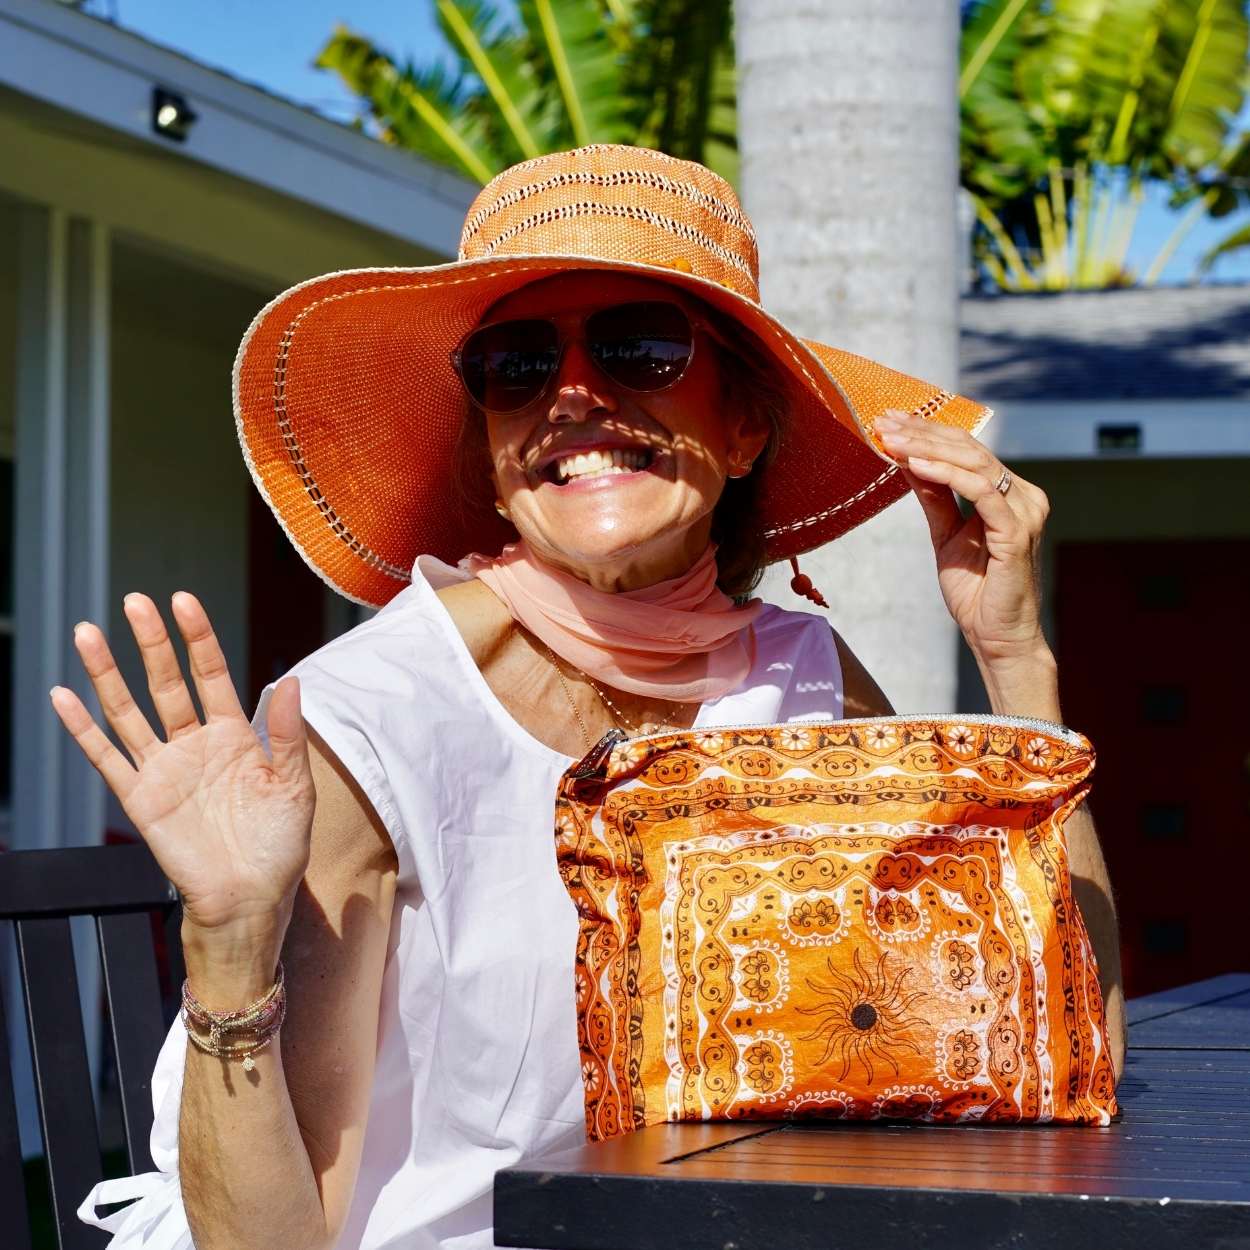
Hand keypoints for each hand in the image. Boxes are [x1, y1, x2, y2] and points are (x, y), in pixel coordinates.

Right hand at [50, 592, 315, 945]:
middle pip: (167, 682)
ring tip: (87, 632)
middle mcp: (195, 744)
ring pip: (129, 710)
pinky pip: (106, 757)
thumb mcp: (294, 786)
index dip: (198, 638)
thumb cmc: (278, 846)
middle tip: (135, 602)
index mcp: (235, 735)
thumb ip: (288, 734)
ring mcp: (164, 769)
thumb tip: (291, 679)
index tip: (183, 601)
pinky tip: (62, 696)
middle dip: (152, 642)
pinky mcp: (140, 799)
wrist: (250, 900)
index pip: (212, 674)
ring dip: (107, 673)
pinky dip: (82, 728)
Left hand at [874, 409, 1051, 669]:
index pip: (965, 449)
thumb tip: (909, 461)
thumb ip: (934, 498)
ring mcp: (1023, 511)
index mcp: (1008, 493)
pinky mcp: (1017, 531)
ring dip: (928, 447)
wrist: (996, 635)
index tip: (889, 421)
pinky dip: (946, 474)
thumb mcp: (946, 534)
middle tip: (884, 421)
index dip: (927, 431)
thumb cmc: (976, 590)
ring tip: (892, 440)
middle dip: (922, 432)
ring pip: (974, 462)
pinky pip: (981, 491)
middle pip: (969, 448)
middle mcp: (1022, 496)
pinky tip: (915, 465)